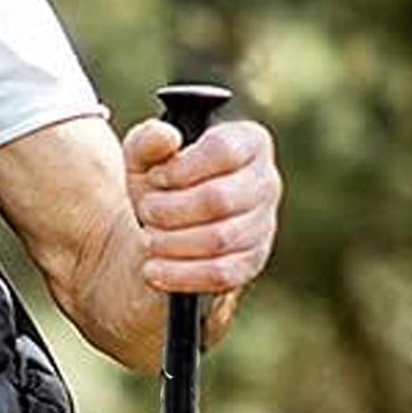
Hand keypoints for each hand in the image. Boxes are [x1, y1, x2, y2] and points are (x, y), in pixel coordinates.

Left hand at [120, 115, 281, 297]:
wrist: (166, 226)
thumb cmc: (162, 182)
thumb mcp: (145, 155)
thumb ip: (148, 140)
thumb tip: (167, 137)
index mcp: (248, 142)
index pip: (223, 151)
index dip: (181, 168)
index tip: (156, 178)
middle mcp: (266, 181)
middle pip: (218, 199)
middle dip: (170, 209)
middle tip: (147, 211)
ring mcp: (264, 224)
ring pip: (219, 239)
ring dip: (172, 242)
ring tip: (148, 239)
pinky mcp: (253, 261)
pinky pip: (222, 274)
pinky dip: (182, 274)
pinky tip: (154, 270)